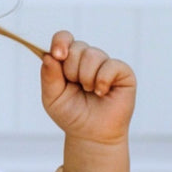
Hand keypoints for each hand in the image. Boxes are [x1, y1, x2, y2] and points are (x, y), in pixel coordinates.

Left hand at [40, 31, 135, 145]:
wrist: (91, 134)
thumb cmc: (72, 114)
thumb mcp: (52, 97)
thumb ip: (48, 77)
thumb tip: (48, 56)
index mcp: (67, 61)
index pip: (63, 38)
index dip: (60, 42)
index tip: (57, 55)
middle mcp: (86, 59)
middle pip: (77, 47)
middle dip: (71, 69)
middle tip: (75, 85)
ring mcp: (104, 64)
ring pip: (93, 55)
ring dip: (86, 77)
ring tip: (89, 91)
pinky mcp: (122, 72)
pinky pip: (111, 65)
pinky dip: (102, 80)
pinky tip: (101, 92)